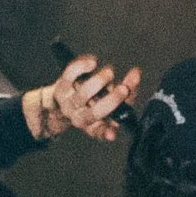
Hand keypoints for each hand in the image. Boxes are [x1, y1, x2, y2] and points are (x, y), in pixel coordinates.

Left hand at [24, 55, 139, 144]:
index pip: (102, 132)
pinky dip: (82, 66)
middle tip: (124, 89)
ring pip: (83, 94)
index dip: (107, 133)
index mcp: (94, 126)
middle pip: (94, 113)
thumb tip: (136, 74)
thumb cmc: (92, 100)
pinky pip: (70, 75)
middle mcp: (80, 117)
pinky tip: (93, 62)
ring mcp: (69, 102)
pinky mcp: (61, 86)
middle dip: (112, 100)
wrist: (59, 100)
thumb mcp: (113, 100)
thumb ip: (129, 90)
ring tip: (110, 73)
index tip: (112, 134)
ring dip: (99, 81)